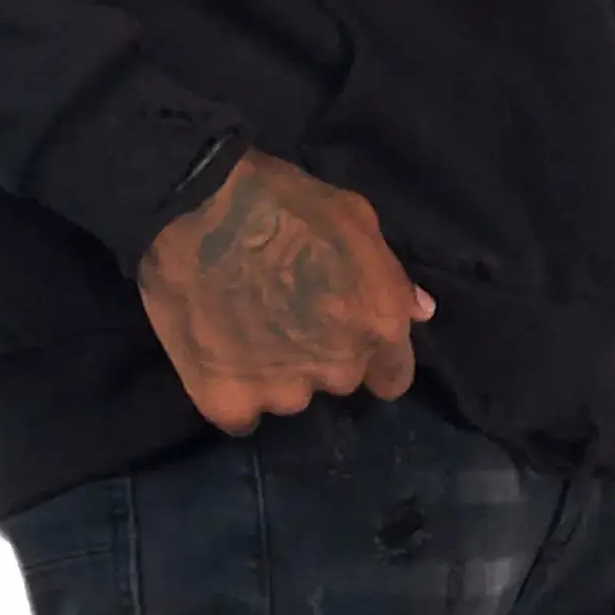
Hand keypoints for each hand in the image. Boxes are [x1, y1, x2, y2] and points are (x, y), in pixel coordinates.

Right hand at [137, 148, 432, 430]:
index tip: (342, 337)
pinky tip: (215, 356)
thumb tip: (421, 312)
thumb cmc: (281, 200)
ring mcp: (283, 392)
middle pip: (336, 383)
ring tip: (240, 330)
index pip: (393, 377)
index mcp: (379, 324)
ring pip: (286, 397)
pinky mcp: (228, 402)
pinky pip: (240, 415)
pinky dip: (231, 393)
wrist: (193, 207)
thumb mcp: (354, 218)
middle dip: (318, 357)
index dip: (370, 358)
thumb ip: (391, 274)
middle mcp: (339, 369)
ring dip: (272, 375)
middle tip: (282, 317)